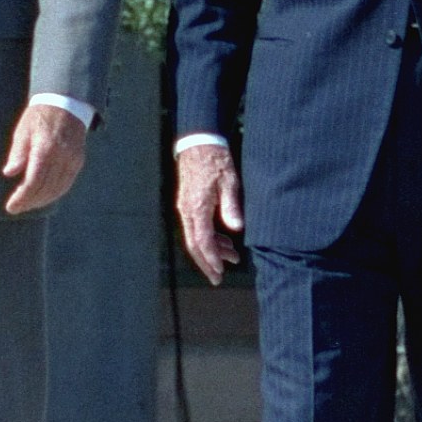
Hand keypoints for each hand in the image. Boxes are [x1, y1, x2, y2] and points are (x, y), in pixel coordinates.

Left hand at [0, 104, 90, 215]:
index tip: (11, 206)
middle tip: (16, 208)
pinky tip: (44, 197)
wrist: (66, 104)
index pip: (33, 181)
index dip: (22, 197)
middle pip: (45, 188)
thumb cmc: (39, 117)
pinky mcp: (78, 161)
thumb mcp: (22, 131)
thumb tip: (9, 173)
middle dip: (30, 202)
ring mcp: (72, 160)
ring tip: (28, 205)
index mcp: (45, 149)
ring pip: (58, 189)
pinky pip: (67, 183)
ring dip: (42, 200)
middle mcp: (61, 157)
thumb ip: (17, 153)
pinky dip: (55, 193)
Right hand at [174, 142, 243, 284]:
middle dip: (207, 262)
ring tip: (232, 257)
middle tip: (219, 278)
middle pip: (194, 245)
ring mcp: (186, 208)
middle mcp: (187, 211)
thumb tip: (235, 229)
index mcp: (197, 208)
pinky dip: (210, 237)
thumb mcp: (229, 182)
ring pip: (196, 237)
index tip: (220, 272)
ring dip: (212, 250)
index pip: (202, 241)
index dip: (211, 259)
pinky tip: (225, 241)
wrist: (199, 144)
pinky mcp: (188, 204)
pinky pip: (197, 227)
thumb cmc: (216, 161)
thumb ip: (231, 206)